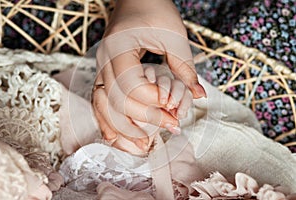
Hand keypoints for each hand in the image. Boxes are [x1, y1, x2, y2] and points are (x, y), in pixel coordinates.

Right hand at [93, 0, 205, 150]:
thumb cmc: (155, 10)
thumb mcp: (174, 35)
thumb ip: (185, 67)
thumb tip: (198, 95)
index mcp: (119, 47)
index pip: (130, 85)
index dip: (152, 102)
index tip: (173, 109)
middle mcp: (104, 60)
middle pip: (116, 100)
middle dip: (143, 118)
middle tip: (169, 128)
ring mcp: (101, 67)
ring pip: (102, 105)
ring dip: (121, 127)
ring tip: (142, 144)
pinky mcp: (106, 73)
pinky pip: (101, 101)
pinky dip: (108, 120)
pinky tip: (116, 136)